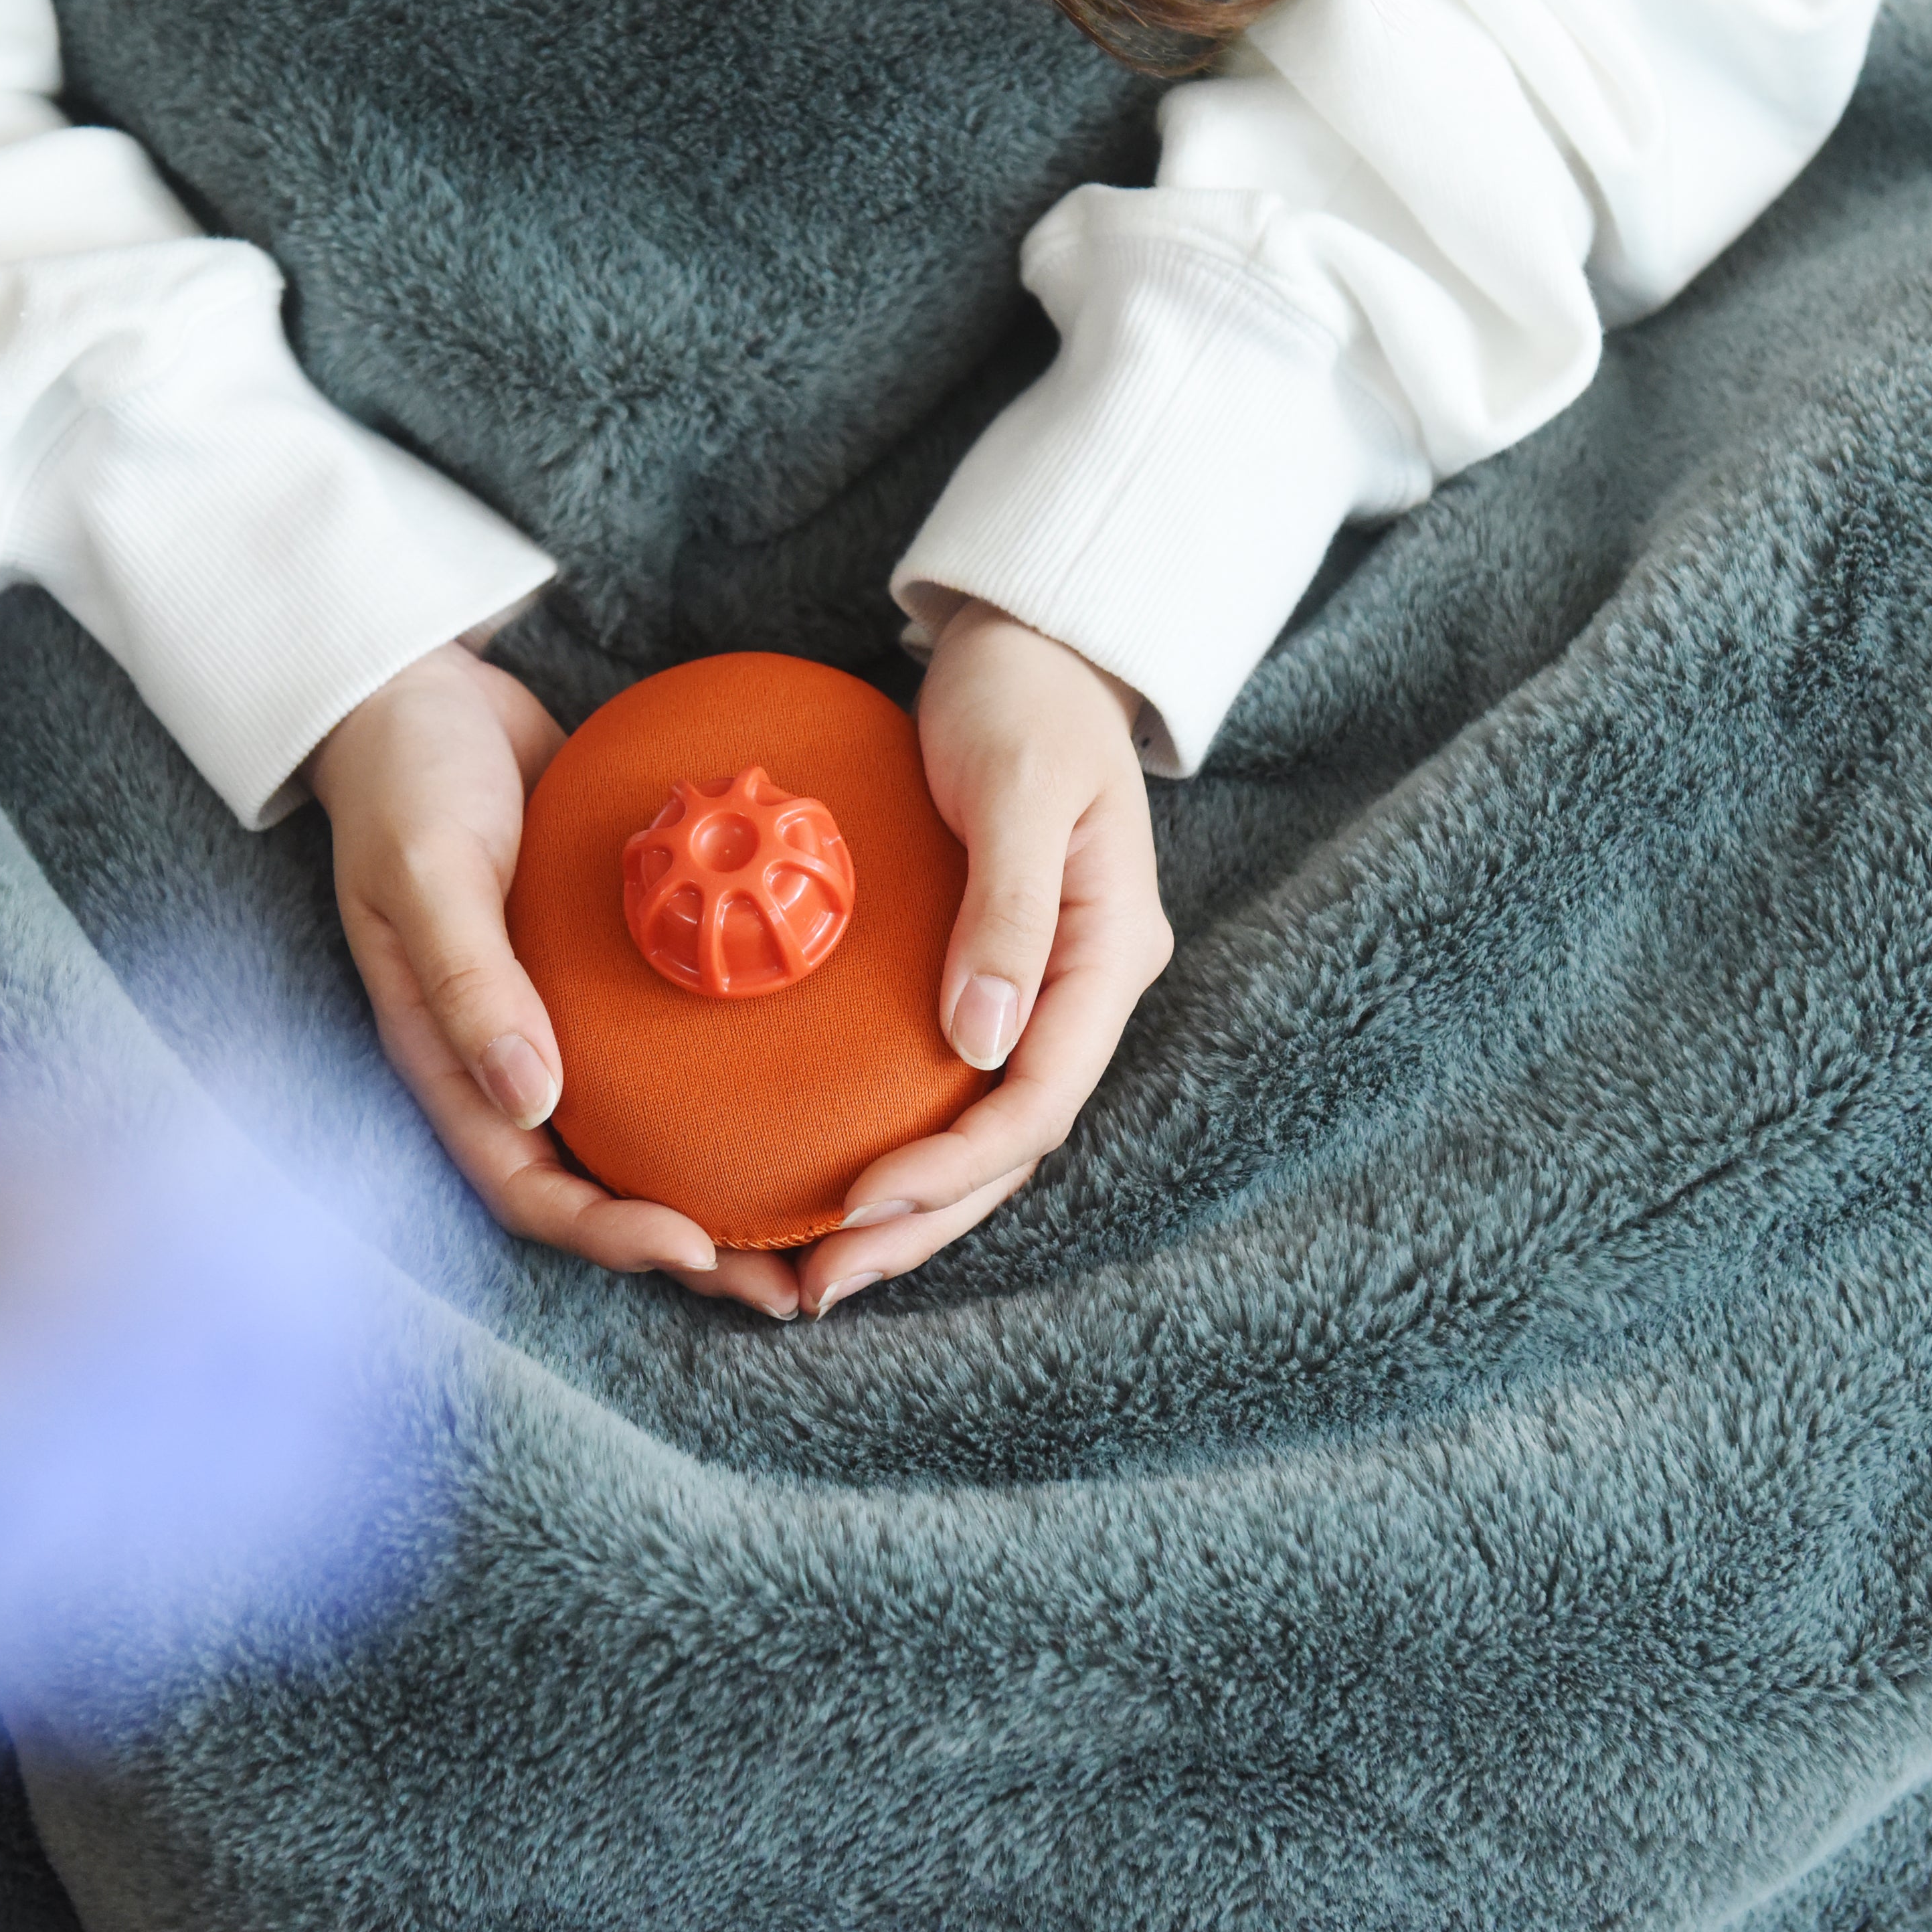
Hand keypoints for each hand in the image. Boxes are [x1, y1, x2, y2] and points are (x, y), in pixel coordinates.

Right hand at [311, 643, 805, 1318]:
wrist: (413, 693)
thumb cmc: (403, 777)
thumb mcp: (426, 868)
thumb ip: (471, 980)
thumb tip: (533, 1101)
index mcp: (451, 1060)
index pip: (526, 1187)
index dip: (607, 1234)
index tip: (697, 1248)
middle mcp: (507, 1057)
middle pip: (599, 1186)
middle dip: (689, 1245)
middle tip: (791, 1278)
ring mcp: (556, 1018)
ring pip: (642, 1133)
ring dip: (722, 1180)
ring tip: (819, 1213)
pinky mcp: (600, 971)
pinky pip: (665, 1050)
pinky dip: (727, 1082)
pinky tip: (807, 1082)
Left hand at [791, 602, 1171, 1316]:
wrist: (1030, 644)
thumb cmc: (1023, 696)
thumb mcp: (1016, 785)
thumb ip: (1004, 907)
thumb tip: (978, 1038)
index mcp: (1111, 952)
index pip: (1038, 1099)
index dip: (954, 1167)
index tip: (861, 1206)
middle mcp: (1087, 989)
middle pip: (1011, 1143)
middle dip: (922, 1222)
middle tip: (820, 1287)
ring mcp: (1048, 988)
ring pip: (987, 1131)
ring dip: (913, 1206)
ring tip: (822, 1269)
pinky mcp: (1000, 976)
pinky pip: (957, 1086)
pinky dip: (907, 1142)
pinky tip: (844, 1182)